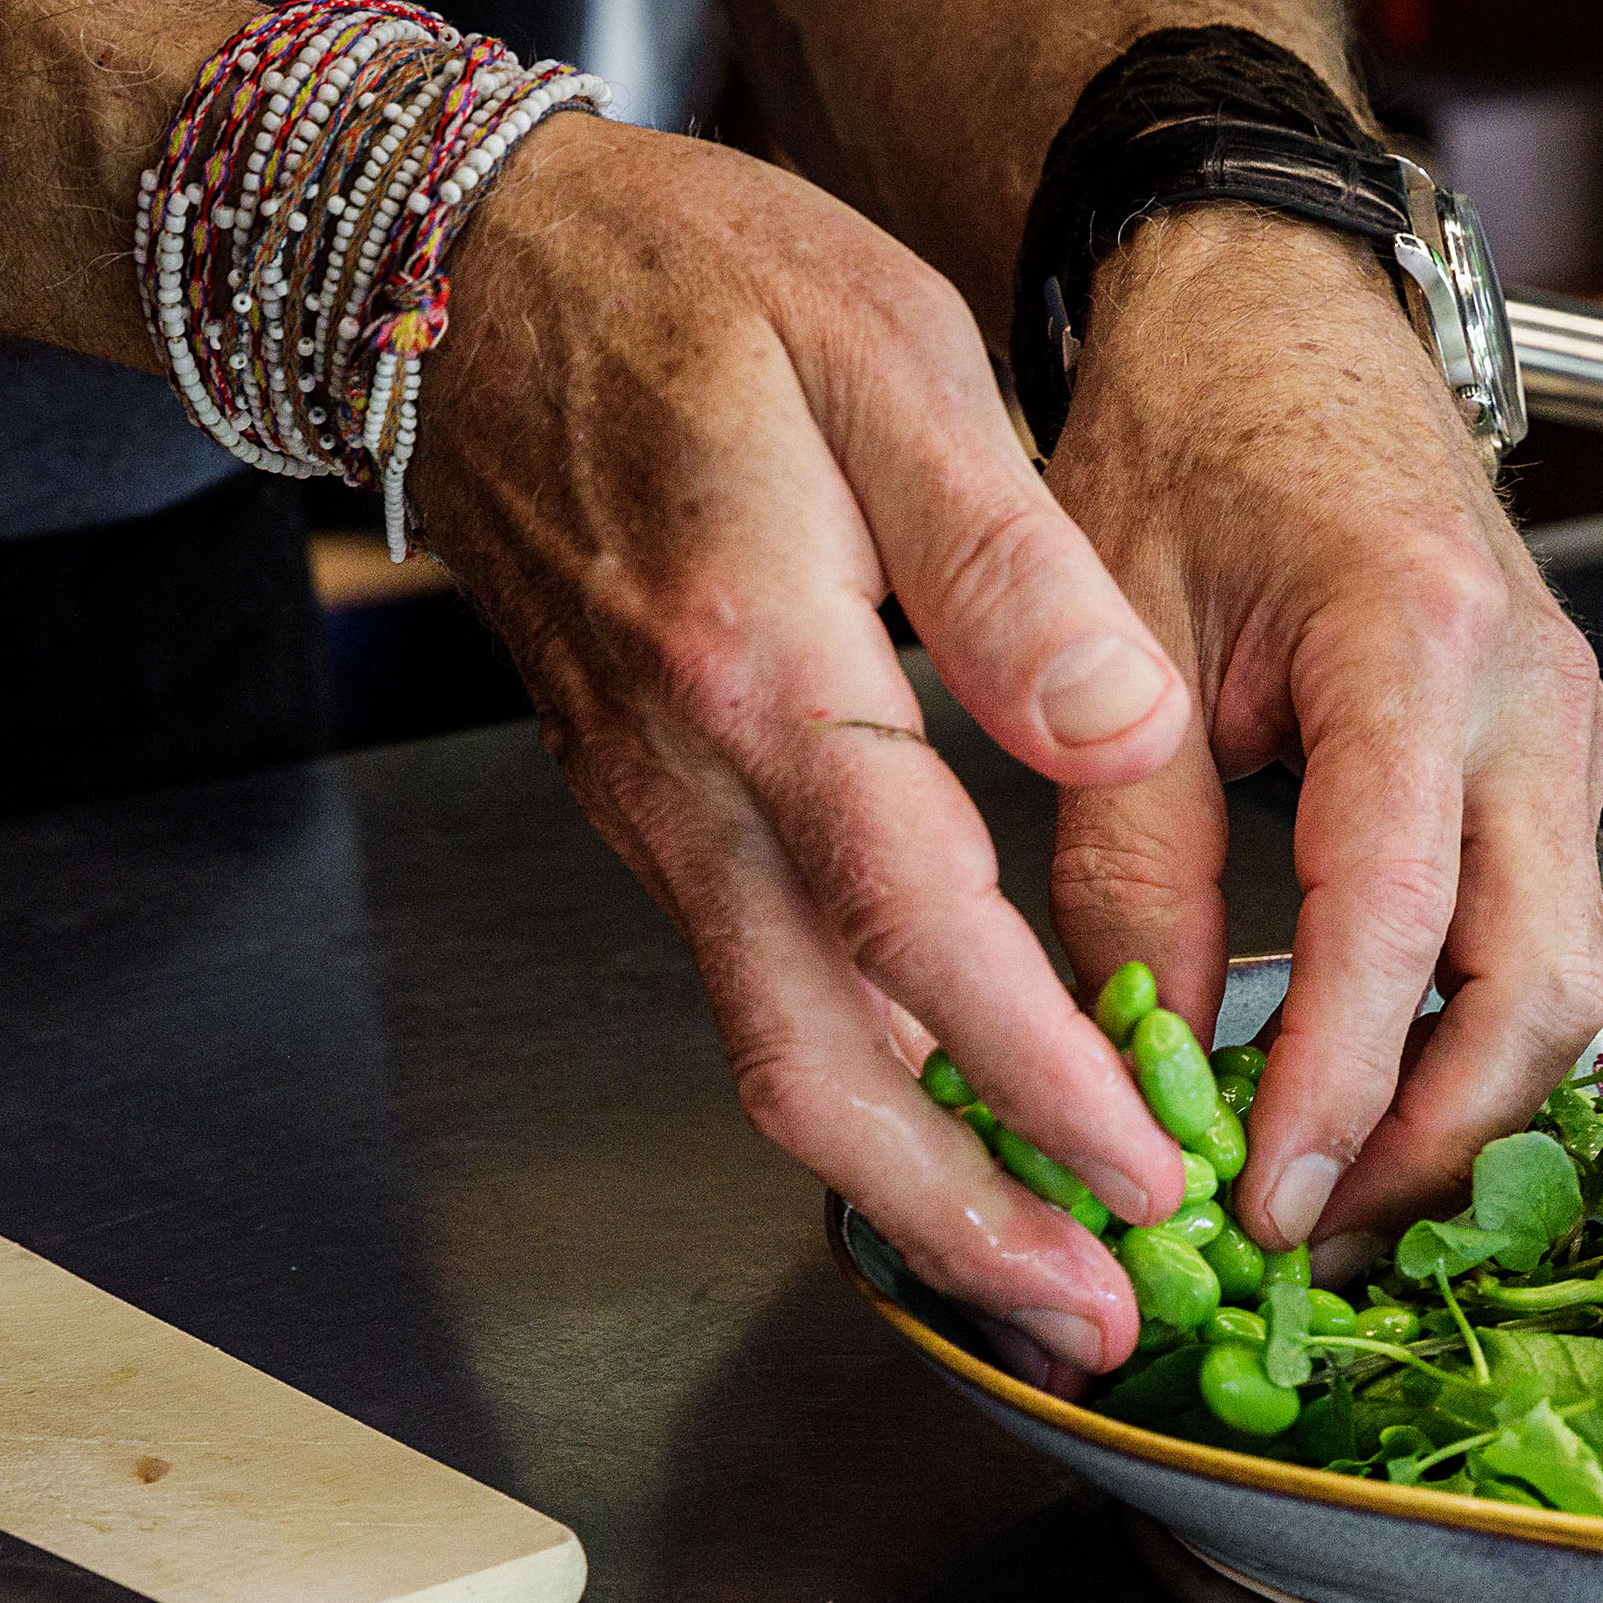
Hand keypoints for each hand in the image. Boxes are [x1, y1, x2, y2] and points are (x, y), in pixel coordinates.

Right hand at [414, 118, 1203, 1373]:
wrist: (452, 281)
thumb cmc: (677, 284)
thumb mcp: (881, 347)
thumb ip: (1004, 558)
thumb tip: (1117, 726)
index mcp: (759, 666)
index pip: (913, 922)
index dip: (1038, 1069)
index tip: (1150, 1167)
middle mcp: (688, 781)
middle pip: (811, 1071)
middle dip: (959, 1220)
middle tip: (1092, 1321)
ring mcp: (658, 817)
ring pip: (775, 1060)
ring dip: (915, 1189)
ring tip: (1056, 1274)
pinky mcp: (658, 821)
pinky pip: (760, 997)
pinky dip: (868, 1098)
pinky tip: (967, 1134)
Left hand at [1036, 206, 1602, 1259]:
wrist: (1279, 317)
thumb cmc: (1192, 438)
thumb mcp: (1114, 642)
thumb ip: (1125, 858)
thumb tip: (1130, 1069)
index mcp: (1417, 646)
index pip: (1396, 926)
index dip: (1334, 1091)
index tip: (1259, 1201)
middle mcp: (1531, 702)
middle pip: (1538, 996)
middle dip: (1429, 1150)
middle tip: (1305, 1242)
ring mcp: (1565, 739)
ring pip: (1558, 990)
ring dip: (1454, 1120)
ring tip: (1324, 1201)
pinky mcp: (1554, 770)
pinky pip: (1537, 945)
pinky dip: (1461, 1048)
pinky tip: (1363, 1106)